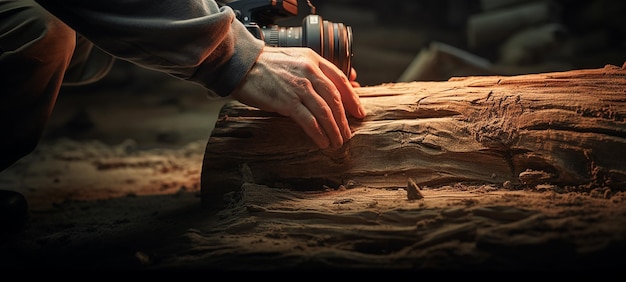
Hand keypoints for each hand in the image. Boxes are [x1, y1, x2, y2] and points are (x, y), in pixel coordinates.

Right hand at [231, 46, 365, 148]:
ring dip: (334, 130)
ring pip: (325, 111)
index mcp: (313, 60)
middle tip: (348, 134)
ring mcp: (298, 87)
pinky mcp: (286, 101)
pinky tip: (323, 142)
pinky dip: (318, 133)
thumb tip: (329, 90)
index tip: (359, 113)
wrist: (241, 65)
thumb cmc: (266, 65)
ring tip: (338, 142)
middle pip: (335, 98)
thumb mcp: (294, 59)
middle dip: (344, 119)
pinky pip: (309, 120)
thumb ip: (312, 72)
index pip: (340, 80)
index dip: (353, 98)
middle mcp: (309, 71)